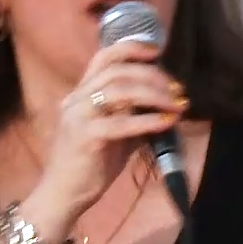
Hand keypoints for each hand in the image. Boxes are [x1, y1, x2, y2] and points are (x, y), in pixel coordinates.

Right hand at [27, 40, 186, 227]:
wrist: (65, 194)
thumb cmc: (91, 164)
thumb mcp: (116, 133)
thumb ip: (135, 114)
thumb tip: (168, 104)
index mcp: (81, 94)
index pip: (104, 58)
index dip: (131, 48)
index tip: (158, 52)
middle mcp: (76, 100)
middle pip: (117, 72)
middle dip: (153, 76)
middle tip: (176, 90)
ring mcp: (78, 117)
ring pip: (118, 91)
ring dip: (154, 94)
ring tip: (176, 104)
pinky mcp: (85, 138)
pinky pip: (121, 123)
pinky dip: (148, 120)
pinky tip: (167, 121)